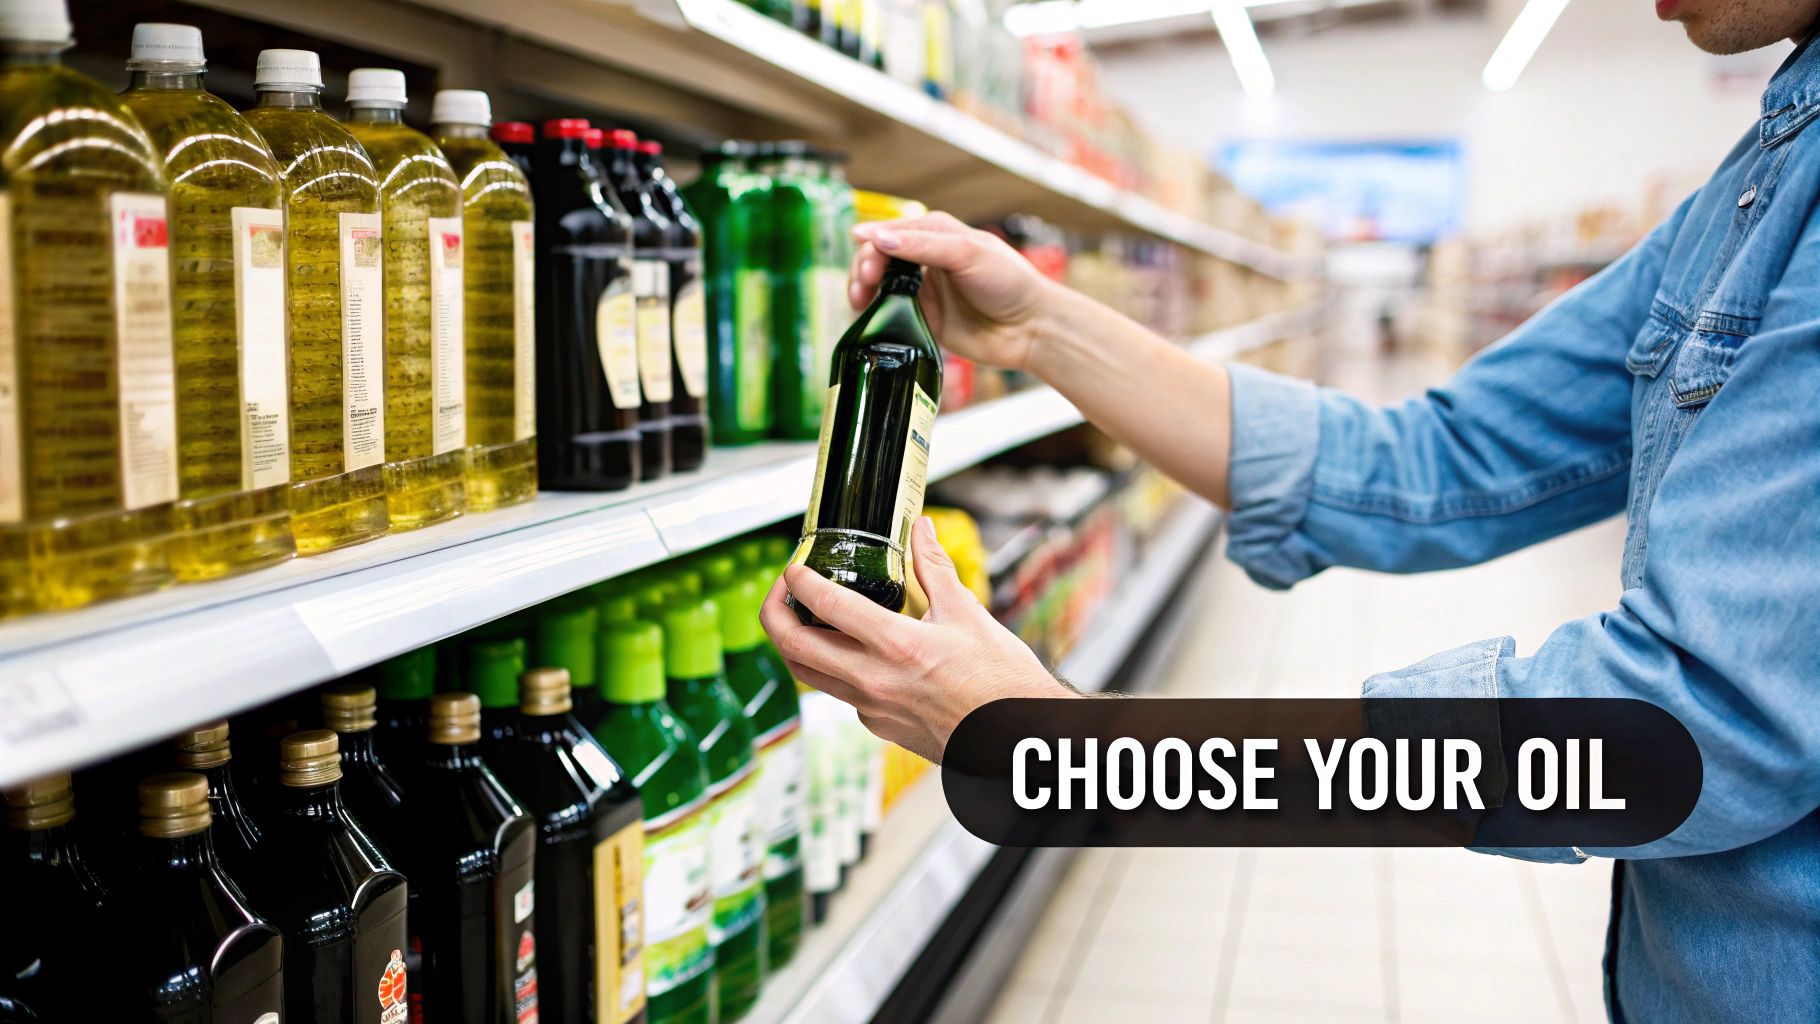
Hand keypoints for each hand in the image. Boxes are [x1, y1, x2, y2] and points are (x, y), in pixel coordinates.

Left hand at [760, 516, 1075, 762]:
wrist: (1017, 739)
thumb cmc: (1002, 681)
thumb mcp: (968, 614)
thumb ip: (934, 568)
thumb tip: (921, 529)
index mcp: (897, 646)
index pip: (826, 605)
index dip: (799, 579)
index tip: (795, 566)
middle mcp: (874, 681)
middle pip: (794, 648)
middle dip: (774, 613)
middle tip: (781, 590)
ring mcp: (872, 709)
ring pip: (808, 675)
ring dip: (795, 643)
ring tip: (802, 616)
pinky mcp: (879, 726)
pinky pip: (840, 694)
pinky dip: (833, 668)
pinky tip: (851, 650)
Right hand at [850, 212, 1060, 372]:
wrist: (1031, 328)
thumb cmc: (1010, 282)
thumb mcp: (968, 254)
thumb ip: (923, 247)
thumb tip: (880, 238)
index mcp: (938, 234)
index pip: (893, 232)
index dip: (874, 244)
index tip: (865, 258)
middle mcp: (927, 260)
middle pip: (880, 258)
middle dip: (865, 267)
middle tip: (864, 285)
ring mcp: (924, 290)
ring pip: (880, 285)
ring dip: (863, 289)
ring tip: (858, 300)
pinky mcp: (923, 319)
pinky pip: (890, 314)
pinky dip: (875, 314)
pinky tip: (868, 317)